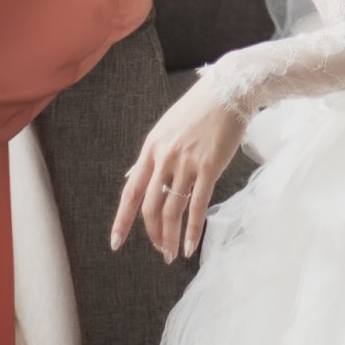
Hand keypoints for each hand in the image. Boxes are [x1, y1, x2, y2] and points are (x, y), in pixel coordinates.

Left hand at [110, 75, 245, 262]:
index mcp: (151, 148)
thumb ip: (148, 157)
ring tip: (172, 254)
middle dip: (152, 234)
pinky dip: (193, 230)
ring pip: (172, 210)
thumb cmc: (198, 109)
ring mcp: (186, 162)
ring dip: (170, 237)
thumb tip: (129, 176)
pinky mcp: (209, 167)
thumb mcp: (165, 129)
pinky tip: (192, 246)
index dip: (122, 220)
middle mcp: (164, 157)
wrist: (228, 90)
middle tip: (159, 250)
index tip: (116, 243)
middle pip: (150, 206)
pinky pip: (198, 205)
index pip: (131, 191)